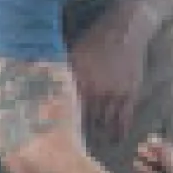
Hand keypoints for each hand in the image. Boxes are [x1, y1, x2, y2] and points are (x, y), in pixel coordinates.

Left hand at [70, 18, 148, 142]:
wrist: (125, 29)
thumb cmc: (96, 39)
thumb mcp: (73, 53)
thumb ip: (62, 72)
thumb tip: (42, 83)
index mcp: (78, 78)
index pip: (68, 107)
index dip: (64, 123)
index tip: (59, 136)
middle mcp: (95, 88)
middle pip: (86, 118)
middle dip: (81, 130)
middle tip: (76, 143)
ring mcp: (114, 92)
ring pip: (104, 120)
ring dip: (99, 132)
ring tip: (94, 143)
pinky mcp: (130, 93)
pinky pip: (125, 118)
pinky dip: (120, 130)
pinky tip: (116, 139)